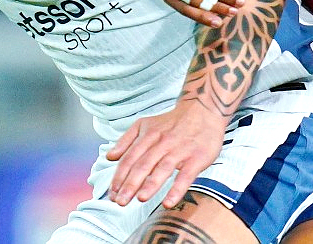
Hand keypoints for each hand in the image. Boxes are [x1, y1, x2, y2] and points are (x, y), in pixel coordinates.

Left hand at [105, 99, 227, 208]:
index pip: (130, 158)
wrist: (203, 109)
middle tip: (120, 202)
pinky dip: (177, 189)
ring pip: (163, 169)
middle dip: (130, 185)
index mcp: (148, 135)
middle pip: (143, 165)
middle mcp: (162, 142)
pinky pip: (186, 175)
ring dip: (151, 185)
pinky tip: (168, 203)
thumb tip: (109, 157)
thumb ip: (126, 140)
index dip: (119, 177)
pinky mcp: (197, 158)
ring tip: (140, 199)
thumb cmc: (172, 122)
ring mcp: (180, 150)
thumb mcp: (145, 124)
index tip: (112, 194)